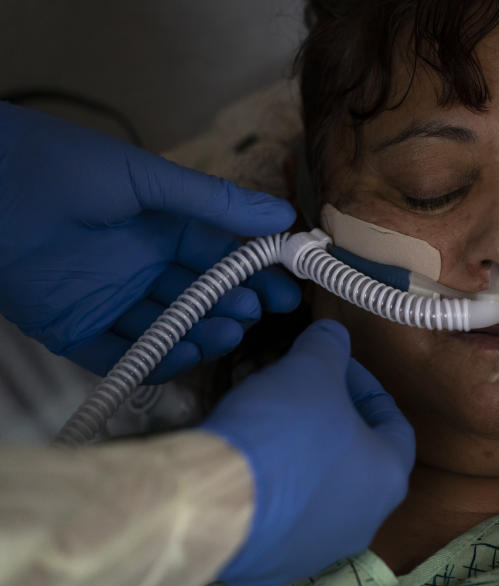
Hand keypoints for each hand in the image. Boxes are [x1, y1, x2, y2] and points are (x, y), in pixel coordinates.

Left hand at [0, 103, 300, 381]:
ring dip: (202, 333)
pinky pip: (122, 354)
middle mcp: (142, 268)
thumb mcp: (148, 178)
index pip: (220, 258)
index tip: (288, 288)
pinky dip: (154, 359)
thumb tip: (282, 214)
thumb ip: (214, 202)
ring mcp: (111, 301)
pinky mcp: (75, 329)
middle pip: (200, 298)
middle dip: (233, 306)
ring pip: (169, 328)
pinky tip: (184, 352)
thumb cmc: (66, 168)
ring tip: (230, 330)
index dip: (255, 274)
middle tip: (258, 311)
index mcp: (163, 230)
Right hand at [199, 319, 415, 585]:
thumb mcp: (310, 369)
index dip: (366, 387)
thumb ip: (329, 348)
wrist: (217, 500)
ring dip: (302, 458)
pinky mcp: (274, 568)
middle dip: (331, 421)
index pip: (393, 424)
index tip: (338, 367)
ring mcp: (319, 551)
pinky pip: (279, 520)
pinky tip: (246, 466)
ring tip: (270, 425)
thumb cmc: (284, 430)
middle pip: (356, 459)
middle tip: (302, 394)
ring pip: (318, 493)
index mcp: (388, 477)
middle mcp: (364, 522)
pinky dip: (270, 491)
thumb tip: (333, 334)